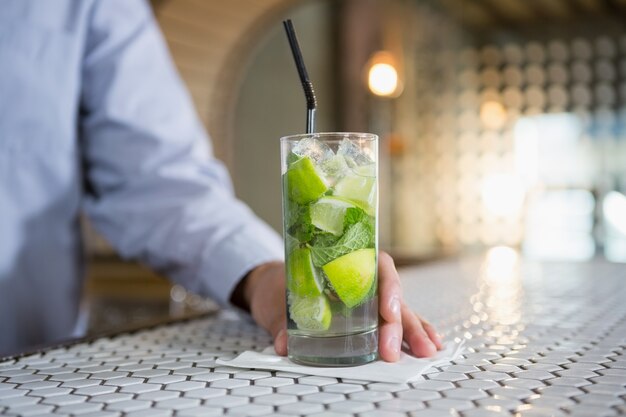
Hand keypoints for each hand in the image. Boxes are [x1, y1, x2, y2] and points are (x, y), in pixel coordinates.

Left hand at [239, 251, 442, 360]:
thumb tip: (284, 343)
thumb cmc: (277, 284)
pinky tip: (428, 344)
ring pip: (399, 310)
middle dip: (399, 323)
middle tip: (392, 351)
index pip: (376, 267)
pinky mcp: (367, 316)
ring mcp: (368, 298)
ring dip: (414, 331)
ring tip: (428, 351)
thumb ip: (281, 320)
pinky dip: (410, 333)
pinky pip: (393, 322)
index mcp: (344, 261)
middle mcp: (363, 278)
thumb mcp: (275, 299)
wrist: (271, 285)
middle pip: (391, 295)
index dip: (387, 287)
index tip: (387, 311)